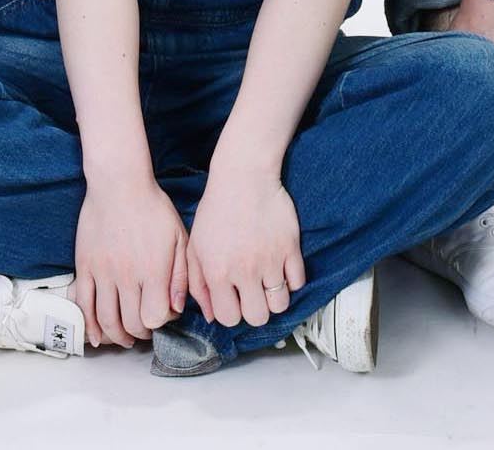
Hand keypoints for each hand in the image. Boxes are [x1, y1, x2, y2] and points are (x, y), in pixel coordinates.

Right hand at [74, 178, 189, 348]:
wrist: (118, 183)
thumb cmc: (153, 207)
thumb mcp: (179, 236)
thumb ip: (181, 274)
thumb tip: (178, 307)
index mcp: (153, 270)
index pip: (156, 317)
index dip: (162, 322)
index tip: (163, 314)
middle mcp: (127, 276)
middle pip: (132, 323)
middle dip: (141, 332)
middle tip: (144, 329)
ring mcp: (103, 273)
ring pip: (107, 319)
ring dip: (117, 335)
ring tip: (125, 337)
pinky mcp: (85, 267)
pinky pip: (84, 304)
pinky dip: (90, 325)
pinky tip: (98, 335)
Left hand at [187, 167, 305, 328]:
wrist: (243, 176)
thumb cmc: (216, 209)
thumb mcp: (195, 246)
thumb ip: (198, 284)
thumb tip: (209, 315)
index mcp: (217, 271)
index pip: (228, 318)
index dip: (231, 312)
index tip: (233, 300)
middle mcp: (244, 270)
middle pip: (258, 317)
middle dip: (255, 310)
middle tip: (252, 294)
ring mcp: (270, 259)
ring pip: (281, 304)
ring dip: (274, 298)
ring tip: (267, 283)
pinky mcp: (290, 247)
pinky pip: (298, 282)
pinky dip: (291, 280)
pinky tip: (280, 268)